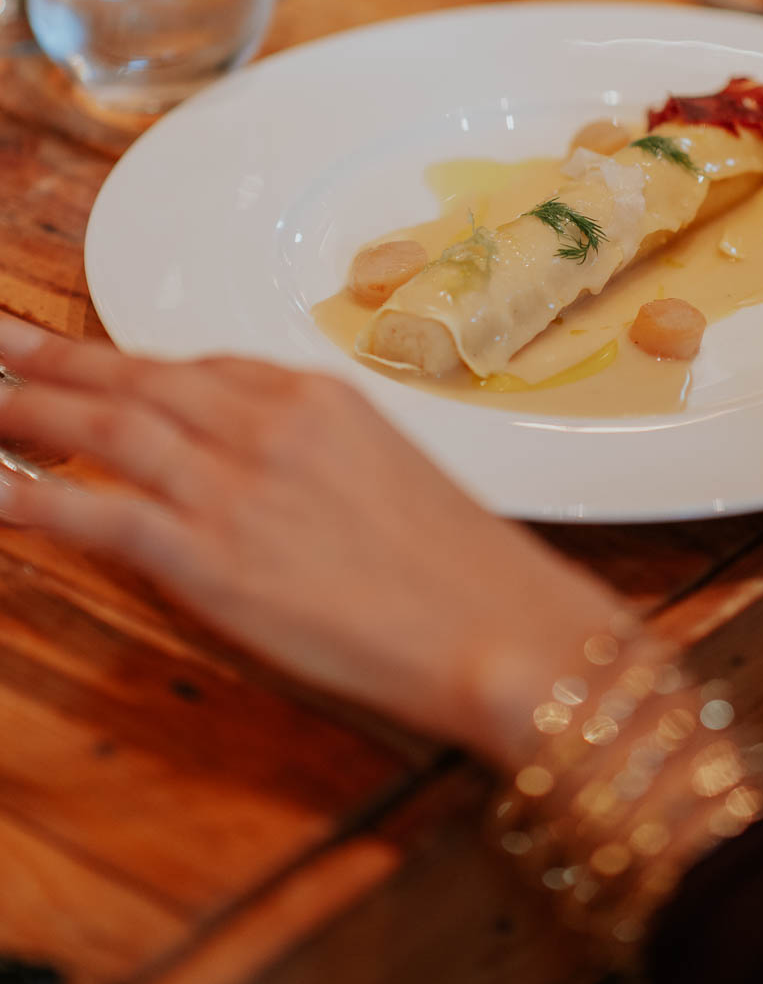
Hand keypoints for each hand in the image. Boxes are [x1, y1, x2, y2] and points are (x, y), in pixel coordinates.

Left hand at [0, 317, 616, 774]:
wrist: (495, 622)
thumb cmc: (461, 567)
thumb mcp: (389, 479)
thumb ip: (314, 460)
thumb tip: (258, 479)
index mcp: (317, 397)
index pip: (201, 367)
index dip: (130, 365)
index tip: (91, 360)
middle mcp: (266, 423)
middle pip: (135, 380)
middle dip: (52, 360)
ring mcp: (234, 484)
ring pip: (105, 428)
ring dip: (29, 408)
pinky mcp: (210, 554)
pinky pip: (100, 511)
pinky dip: (35, 496)